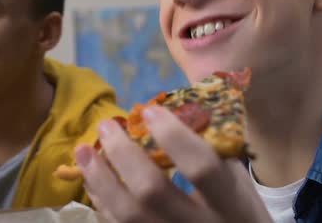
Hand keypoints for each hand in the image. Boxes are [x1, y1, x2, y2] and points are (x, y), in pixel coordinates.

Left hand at [75, 105, 271, 222]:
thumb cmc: (238, 213)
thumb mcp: (237, 183)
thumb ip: (213, 151)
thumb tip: (174, 109)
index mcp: (230, 204)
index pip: (201, 167)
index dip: (174, 137)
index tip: (151, 110)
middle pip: (151, 192)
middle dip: (123, 154)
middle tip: (107, 125)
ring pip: (126, 215)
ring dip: (99, 178)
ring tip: (83, 150)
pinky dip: (101, 202)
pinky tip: (92, 180)